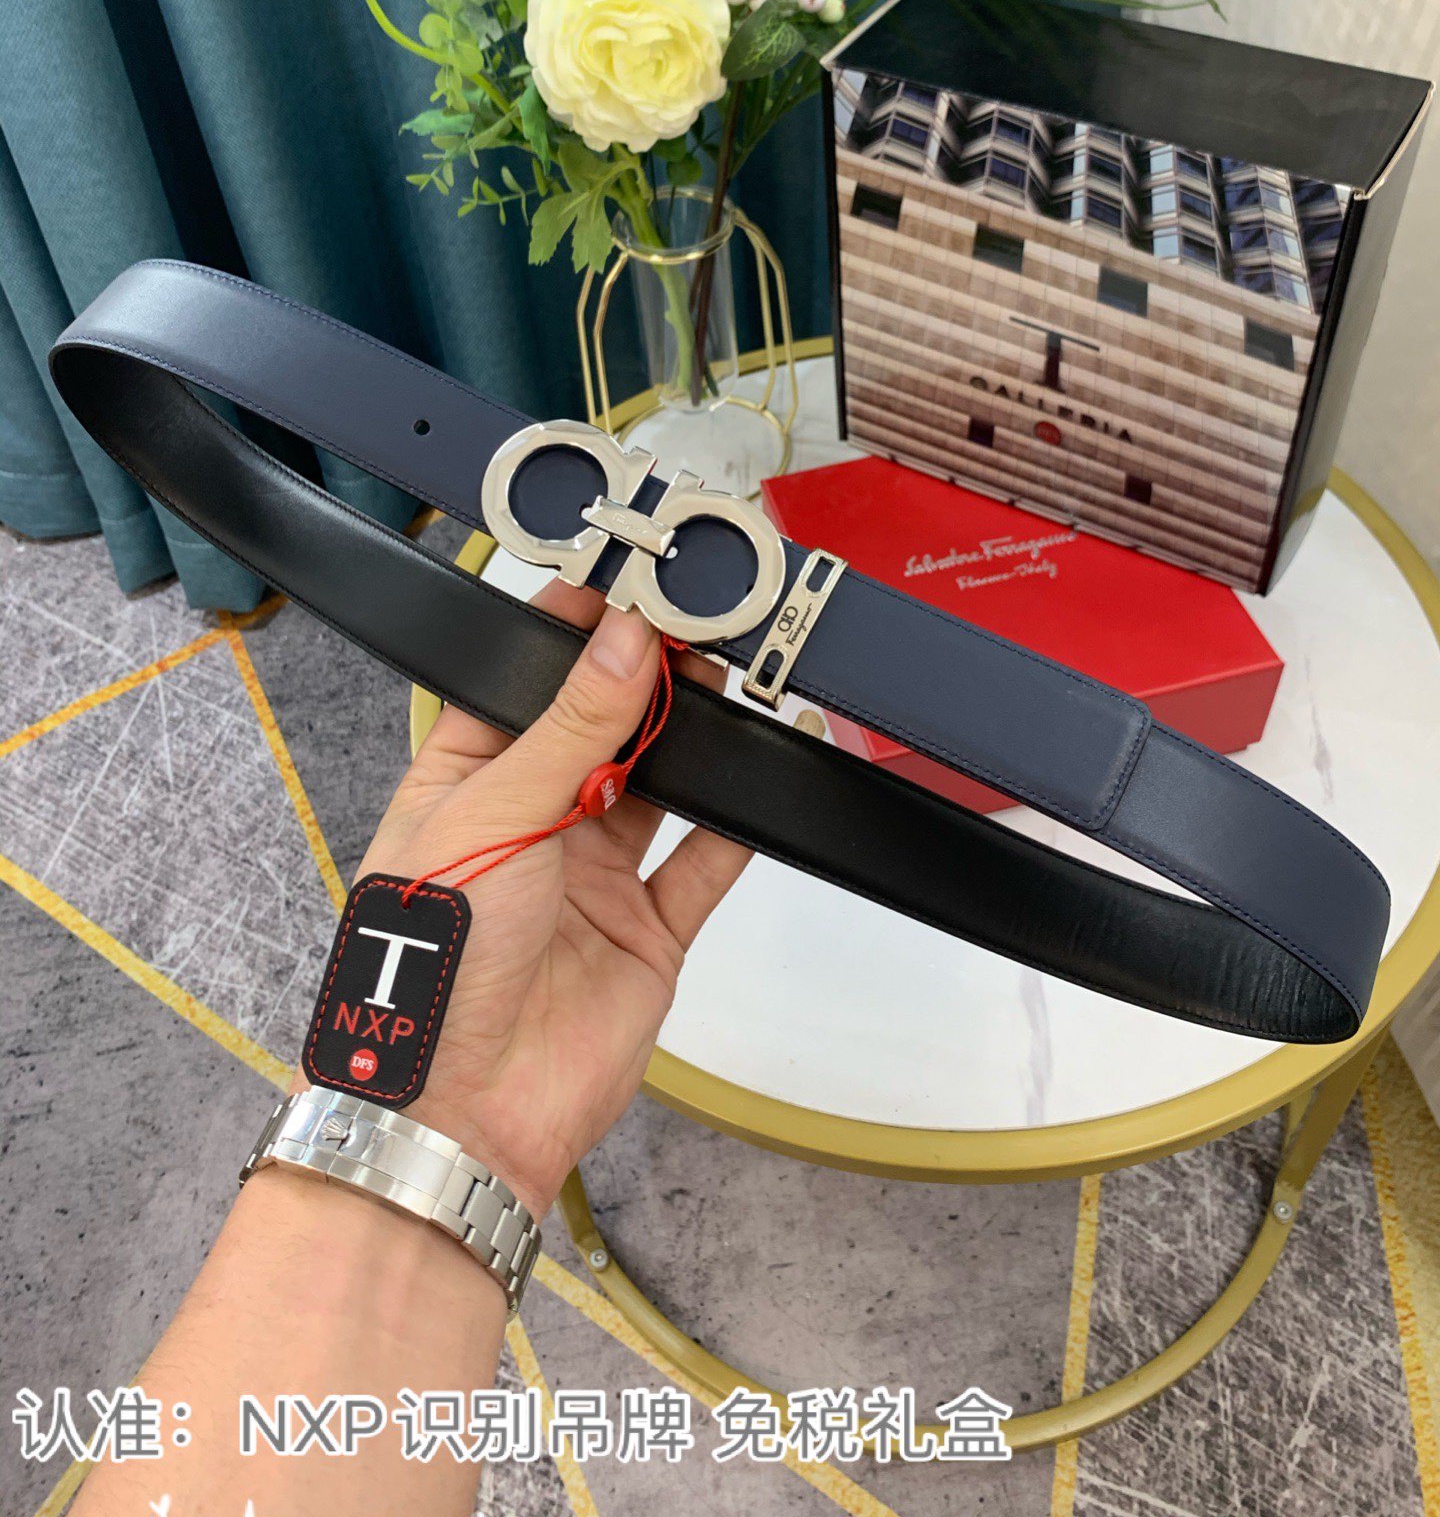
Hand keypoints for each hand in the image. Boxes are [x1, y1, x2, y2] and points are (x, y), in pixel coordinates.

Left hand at [334, 583, 751, 1218]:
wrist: (463, 1114)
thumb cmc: (434, 966)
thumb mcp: (490, 816)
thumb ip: (569, 729)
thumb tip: (623, 641)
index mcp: (464, 783)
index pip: (524, 686)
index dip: (572, 636)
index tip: (627, 587)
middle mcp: (529, 822)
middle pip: (601, 727)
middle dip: (646, 676)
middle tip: (697, 625)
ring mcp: (591, 876)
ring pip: (659, 783)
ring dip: (695, 736)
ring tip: (734, 677)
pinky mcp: (647, 931)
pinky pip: (704, 862)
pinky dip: (741, 820)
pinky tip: (767, 770)